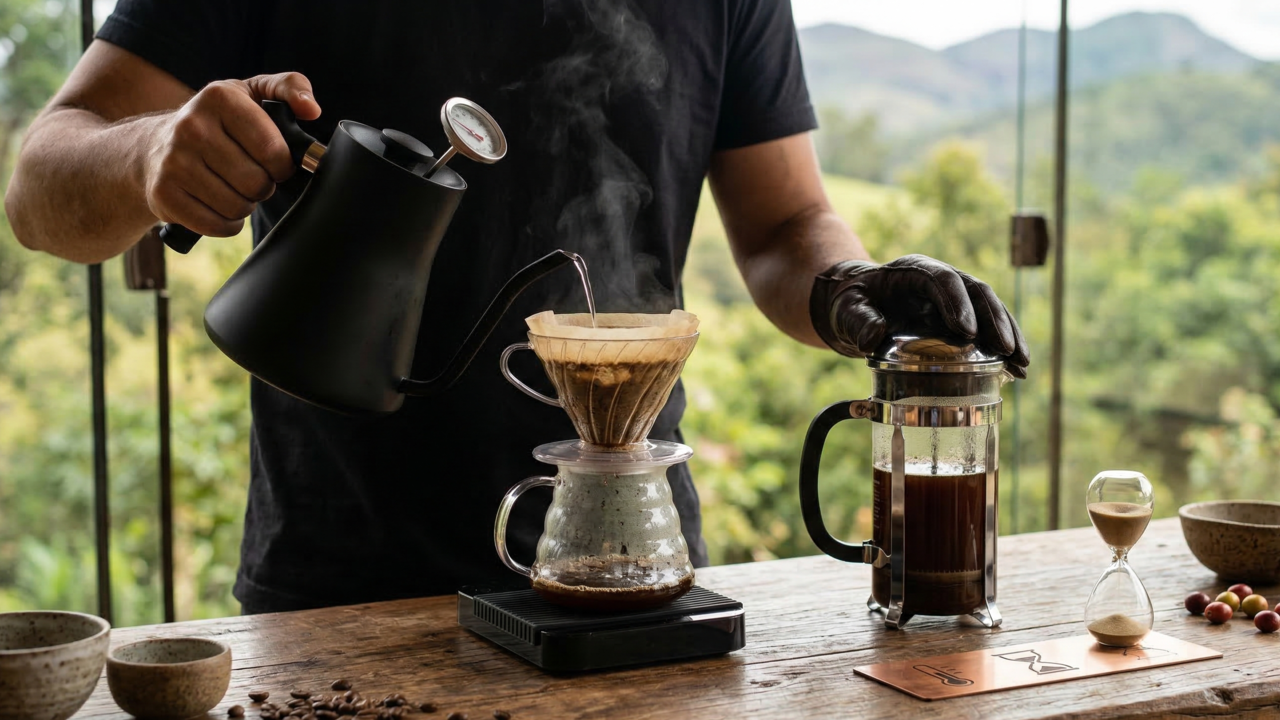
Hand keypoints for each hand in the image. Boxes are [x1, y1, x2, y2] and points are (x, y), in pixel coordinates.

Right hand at [142, 72, 320, 236]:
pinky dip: (226, 223)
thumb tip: (311, 109)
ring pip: (237, 207)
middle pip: (256, 183)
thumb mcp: (251, 92)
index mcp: (219, 97)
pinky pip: (216, 225)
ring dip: (244, 205)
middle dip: (263, 186)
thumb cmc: (216, 122)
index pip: (273, 150)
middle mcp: (191, 126)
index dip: (282, 165)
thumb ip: (289, 87)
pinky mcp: (162, 194)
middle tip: (251, 176)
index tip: (275, 162)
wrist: (152, 146)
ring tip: (233, 188)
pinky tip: (218, 205)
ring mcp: (173, 161)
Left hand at [809, 254, 1029, 377]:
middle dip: (995, 321)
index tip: (967, 333)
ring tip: (1021, 364)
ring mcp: (954, 299)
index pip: (942, 279)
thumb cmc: (850, 304)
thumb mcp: (845, 309)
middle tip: (1007, 351)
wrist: (856, 306)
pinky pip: (987, 329)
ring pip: (990, 310)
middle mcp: (941, 280)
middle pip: (977, 292)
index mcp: (914, 270)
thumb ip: (856, 320)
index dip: (957, 303)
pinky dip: (1002, 348)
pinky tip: (1016, 371)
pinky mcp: (959, 319)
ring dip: (1009, 335)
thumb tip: (873, 337)